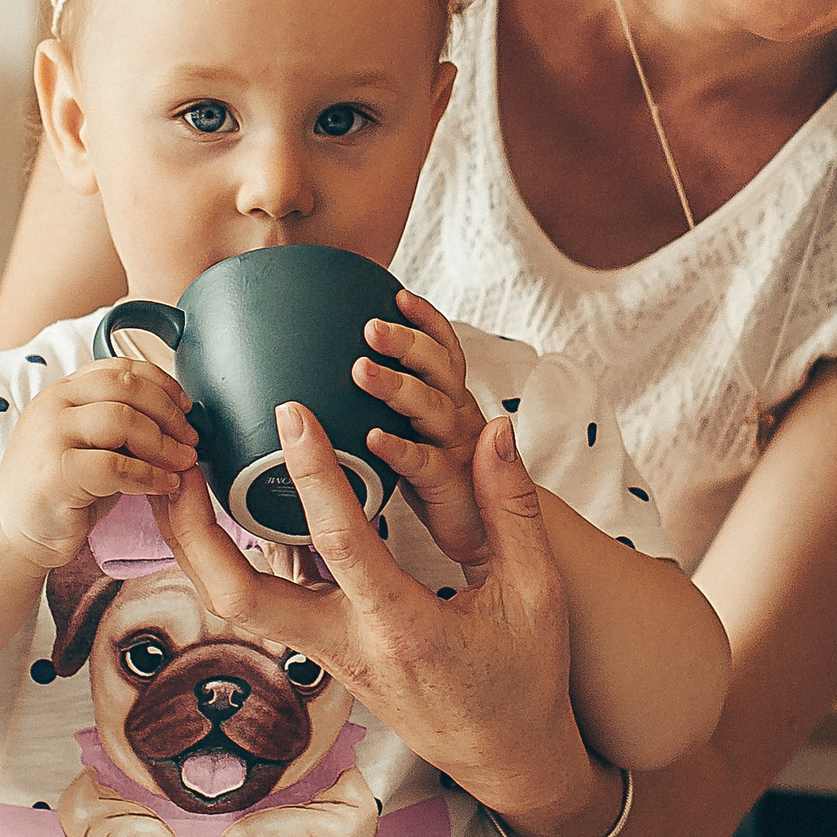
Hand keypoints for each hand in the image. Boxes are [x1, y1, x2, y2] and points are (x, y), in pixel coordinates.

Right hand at [0, 361, 197, 570]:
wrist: (12, 533)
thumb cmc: (61, 490)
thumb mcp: (91, 444)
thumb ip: (121, 422)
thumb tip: (178, 418)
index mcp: (63, 391)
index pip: (120, 367)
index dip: (162, 383)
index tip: (186, 407)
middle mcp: (53, 404)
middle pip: (126, 386)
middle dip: (168, 412)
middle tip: (190, 439)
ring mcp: (50, 435)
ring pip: (123, 420)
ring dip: (163, 443)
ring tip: (183, 463)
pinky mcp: (55, 473)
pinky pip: (115, 466)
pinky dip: (150, 475)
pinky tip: (165, 485)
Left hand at [156, 401, 599, 835]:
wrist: (504, 755)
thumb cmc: (523, 678)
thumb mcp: (535, 592)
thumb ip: (514, 508)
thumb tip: (498, 431)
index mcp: (401, 627)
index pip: (341, 543)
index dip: (312, 473)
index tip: (292, 413)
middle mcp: (345, 645)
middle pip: (236, 595)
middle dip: (194, 528)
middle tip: (177, 458)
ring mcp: (323, 652)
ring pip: (231, 602)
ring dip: (194, 541)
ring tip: (176, 473)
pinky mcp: (319, 650)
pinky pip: (258, 600)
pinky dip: (226, 553)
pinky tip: (220, 508)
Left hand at [357, 290, 484, 569]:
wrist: (489, 542)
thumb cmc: (444, 486)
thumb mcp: (423, 437)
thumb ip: (399, 407)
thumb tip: (347, 374)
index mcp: (451, 401)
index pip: (445, 350)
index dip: (427, 321)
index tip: (398, 294)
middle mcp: (459, 419)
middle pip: (440, 369)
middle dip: (407, 343)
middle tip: (370, 326)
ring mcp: (458, 452)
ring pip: (432, 409)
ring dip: (400, 386)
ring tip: (363, 370)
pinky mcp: (452, 490)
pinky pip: (425, 465)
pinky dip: (401, 449)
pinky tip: (375, 438)